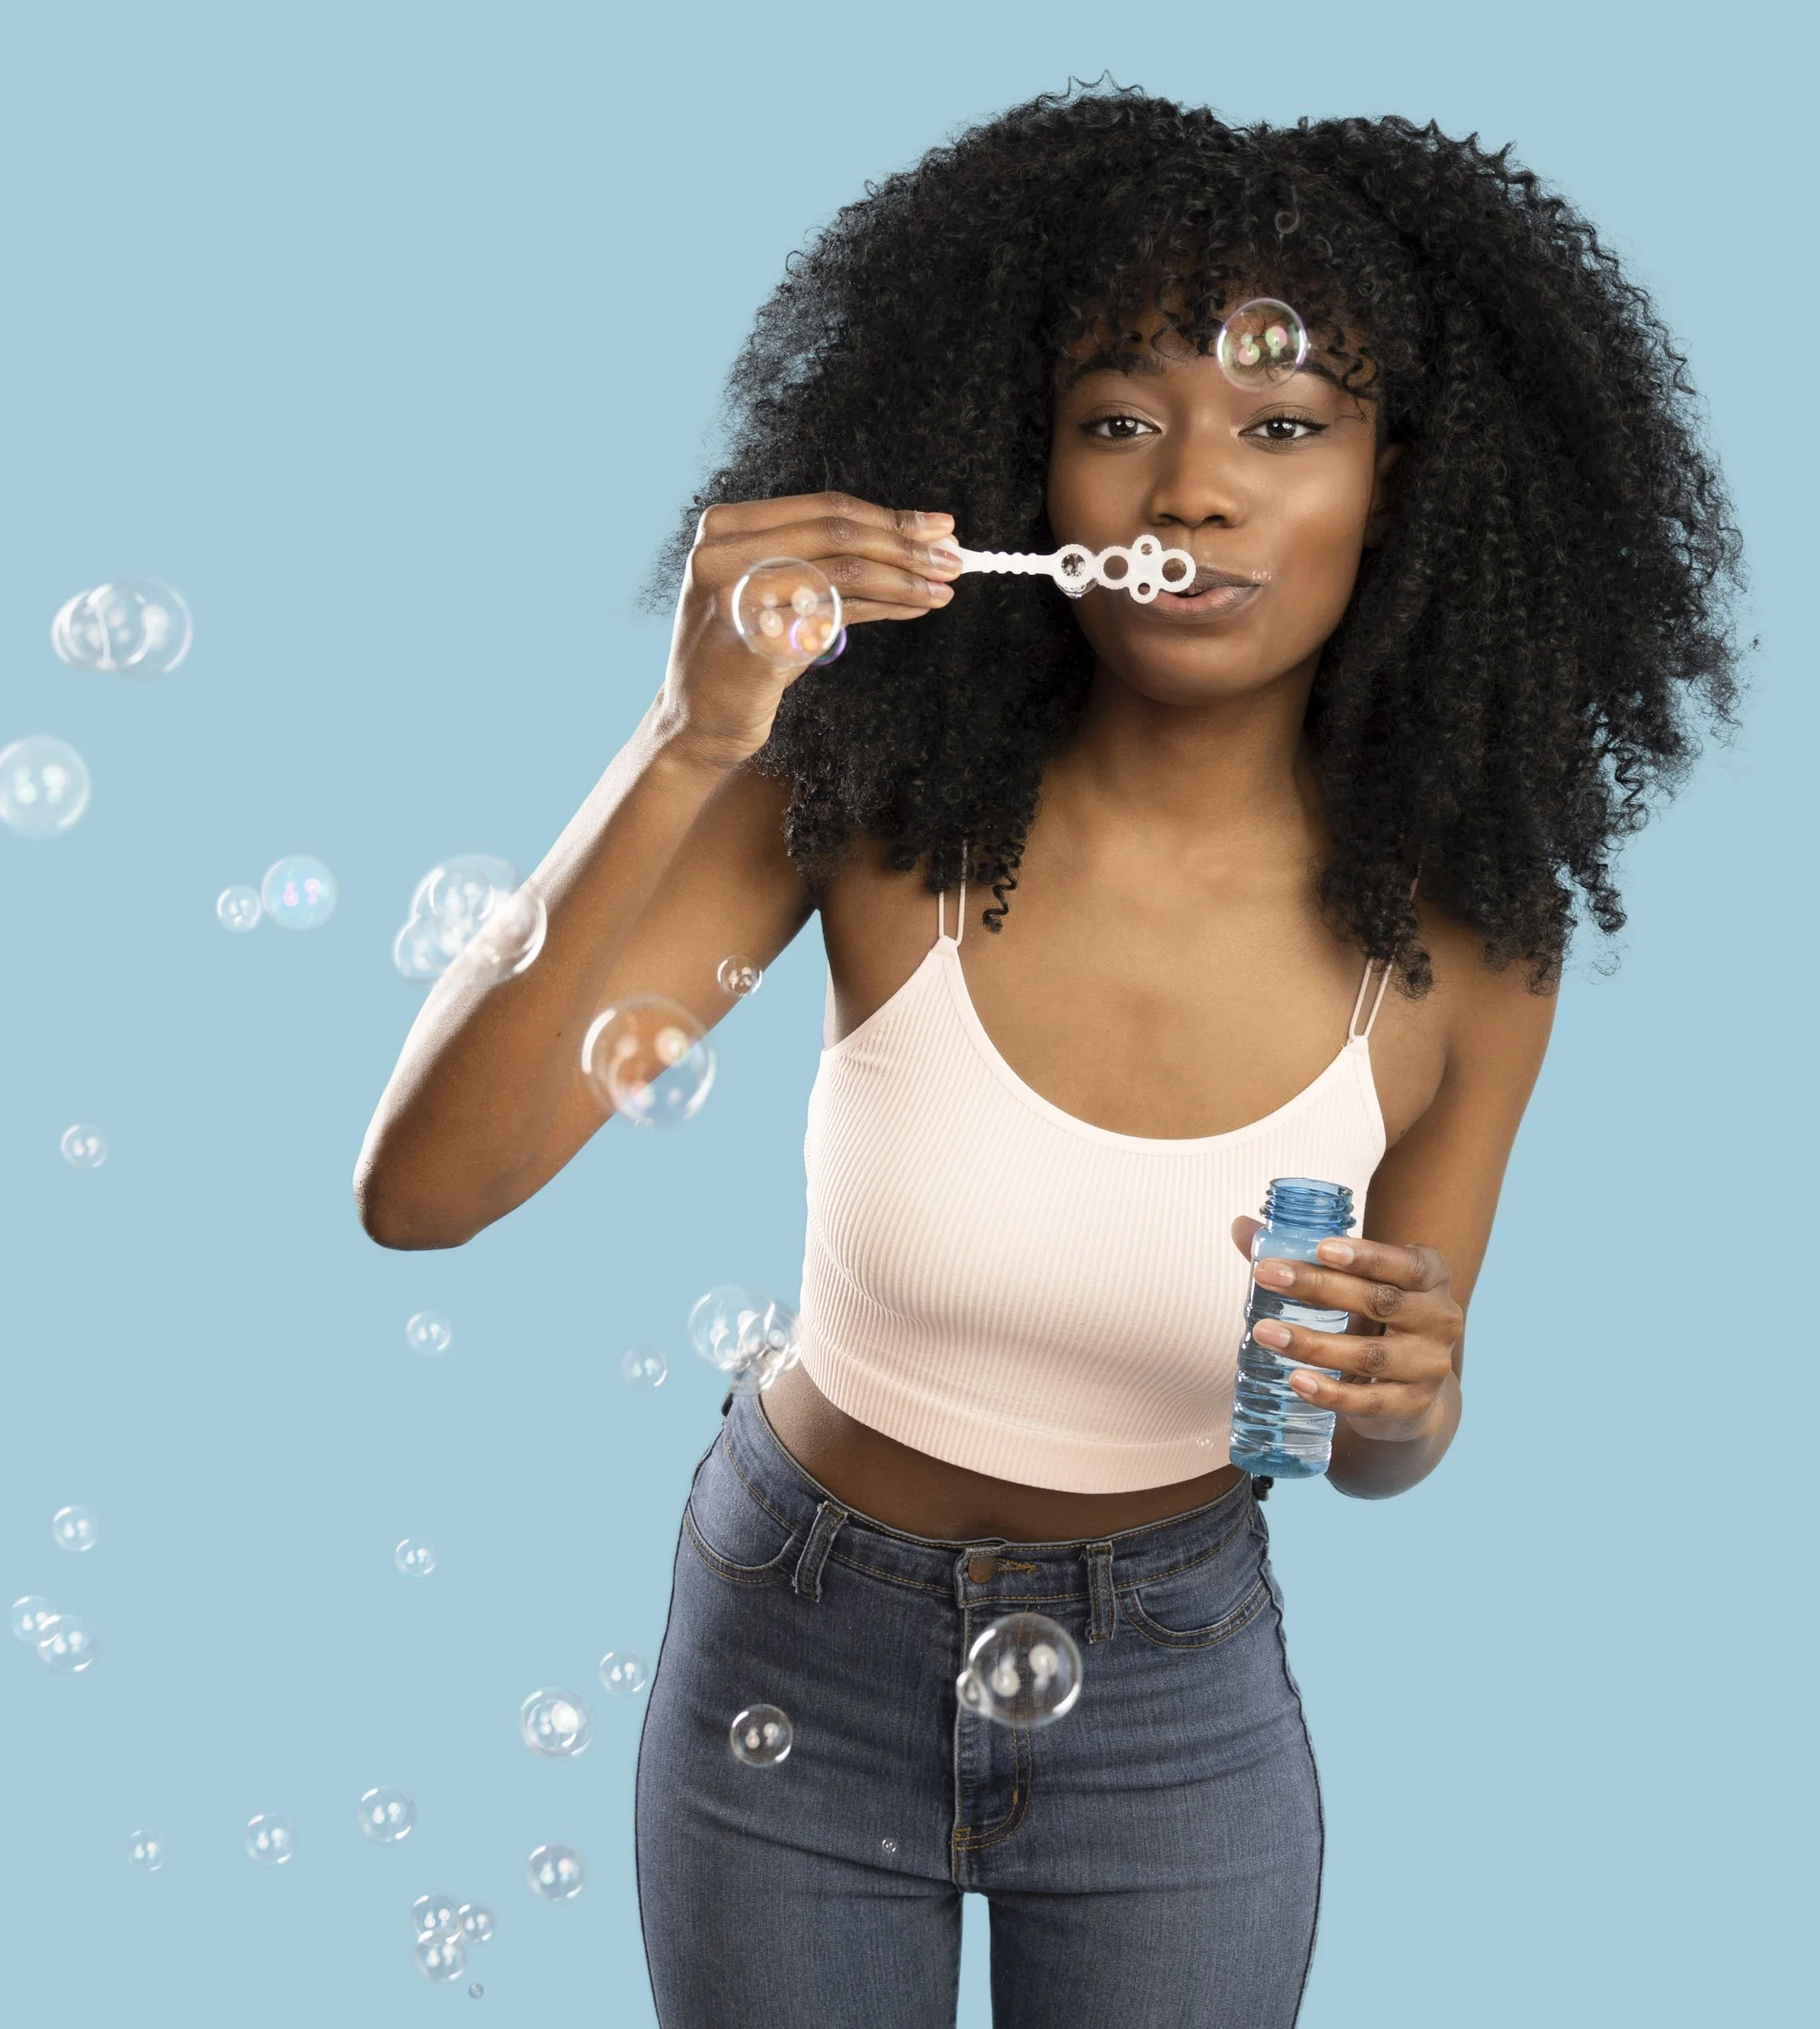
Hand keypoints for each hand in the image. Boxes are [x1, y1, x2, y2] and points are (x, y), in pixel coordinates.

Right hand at [658, 490, 962, 771]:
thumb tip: (920, 542)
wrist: (697, 722)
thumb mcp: (779, 594)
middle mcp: (723, 554)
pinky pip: (838, 617)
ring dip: (905, 578)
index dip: (888, 516)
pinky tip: (914, 608)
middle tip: (955, 558)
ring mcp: (735, 597)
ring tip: (943, 587)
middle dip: (906, 545)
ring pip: (844, 572)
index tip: (939, 526)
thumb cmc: (745, 655)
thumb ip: (831, 563)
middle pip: (838, 533)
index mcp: (726, 528)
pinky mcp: (755, 643)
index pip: (824, 508)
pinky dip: (886, 608)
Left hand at [1229, 1217, 1460, 1442]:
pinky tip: (1296, 1380)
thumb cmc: (1372, 1318)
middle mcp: (1439, 1319)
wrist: (1408, 1388)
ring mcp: (1429, 1365)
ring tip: (1263, 1332)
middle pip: (1378, 1301)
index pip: (1404, 1262)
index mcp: (1430, 1277)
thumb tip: (1240, 1226)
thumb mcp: (1352, 1283)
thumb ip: (1302, 1256)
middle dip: (1318, 1287)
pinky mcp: (1412, 1406)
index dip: (1365, 1255)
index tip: (1321, 1248)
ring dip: (1312, 1343)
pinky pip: (1369, 1401)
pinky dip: (1331, 1392)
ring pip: (1369, 1354)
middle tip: (1265, 1275)